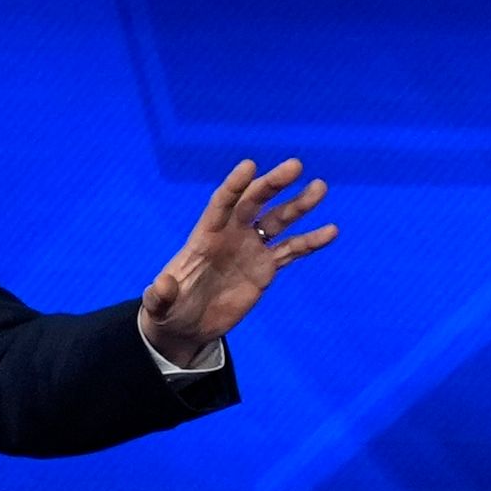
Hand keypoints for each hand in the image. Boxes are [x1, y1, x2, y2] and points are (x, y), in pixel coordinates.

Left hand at [141, 158, 334, 357]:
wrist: (187, 325)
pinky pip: (292, 251)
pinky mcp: (265, 268)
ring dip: (299, 205)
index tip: (250, 166)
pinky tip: (331, 230)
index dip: (235, 186)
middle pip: (255, 202)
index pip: (221, 204)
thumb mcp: (160, 306)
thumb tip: (162, 285)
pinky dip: (311, 241)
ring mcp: (250, 250)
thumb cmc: (169, 311)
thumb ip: (160, 295)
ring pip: (278, 221)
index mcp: (205, 237)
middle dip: (273, 184)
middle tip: (296, 166)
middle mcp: (231, 236)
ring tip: (320, 187)